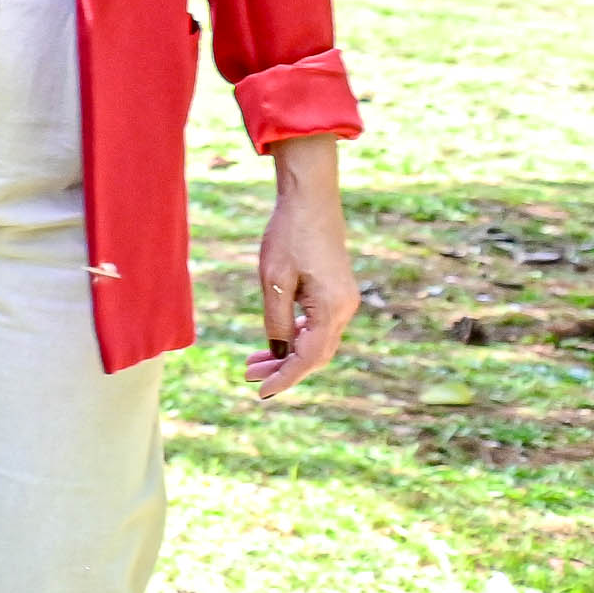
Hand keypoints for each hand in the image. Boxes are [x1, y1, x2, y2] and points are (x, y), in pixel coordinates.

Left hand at [248, 135, 357, 397]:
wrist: (310, 200)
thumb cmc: (289, 236)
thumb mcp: (274, 281)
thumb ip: (277, 320)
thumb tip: (279, 352)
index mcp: (332, 309)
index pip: (308, 358)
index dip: (284, 378)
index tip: (260, 392)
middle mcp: (344, 309)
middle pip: (316, 355)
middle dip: (284, 370)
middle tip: (249, 376)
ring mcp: (343, 300)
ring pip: (317, 341)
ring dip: (288, 354)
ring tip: (254, 363)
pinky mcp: (336, 292)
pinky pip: (318, 326)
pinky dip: (296, 337)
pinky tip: (275, 342)